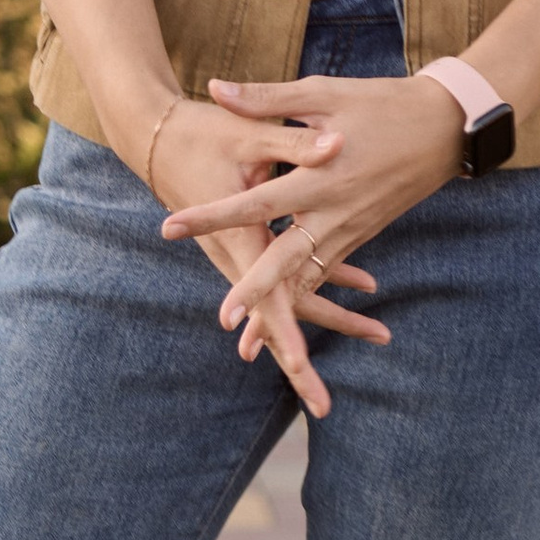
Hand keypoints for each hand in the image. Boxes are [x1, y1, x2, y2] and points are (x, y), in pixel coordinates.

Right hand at [146, 96, 387, 406]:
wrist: (158, 134)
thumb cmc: (202, 132)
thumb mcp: (249, 136)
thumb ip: (295, 147)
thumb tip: (339, 145)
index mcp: (237, 235)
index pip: (264, 295)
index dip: (281, 332)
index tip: (300, 368)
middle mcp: (237, 255)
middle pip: (276, 316)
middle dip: (298, 363)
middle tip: (324, 407)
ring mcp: (242, 253)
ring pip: (288, 298)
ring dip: (331, 318)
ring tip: (381, 334)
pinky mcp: (250, 242)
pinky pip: (289, 274)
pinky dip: (326, 283)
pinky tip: (367, 285)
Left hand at [161, 72, 467, 409]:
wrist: (446, 128)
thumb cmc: (382, 103)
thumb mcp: (323, 93)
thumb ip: (267, 99)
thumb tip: (215, 88)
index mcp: (320, 175)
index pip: (255, 203)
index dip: (212, 217)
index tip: (170, 228)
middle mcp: (334, 211)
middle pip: (288, 261)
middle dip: (255, 293)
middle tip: (223, 319)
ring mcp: (350, 228)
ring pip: (310, 278)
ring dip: (280, 309)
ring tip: (246, 337)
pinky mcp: (360, 235)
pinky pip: (326, 272)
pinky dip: (304, 294)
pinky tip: (281, 314)